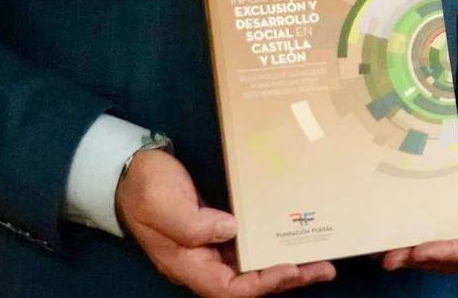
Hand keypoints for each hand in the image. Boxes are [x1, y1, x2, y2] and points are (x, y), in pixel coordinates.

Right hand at [117, 147, 334, 297]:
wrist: (132, 171)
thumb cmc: (146, 188)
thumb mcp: (163, 204)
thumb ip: (193, 223)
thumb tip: (230, 231)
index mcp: (187, 264)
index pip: (229, 288)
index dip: (262, 283)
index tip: (291, 268)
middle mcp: (203, 262)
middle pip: (249, 283)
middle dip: (288, 278)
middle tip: (324, 267)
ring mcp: (212, 249)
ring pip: (254, 267)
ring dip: (286, 265)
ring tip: (320, 257)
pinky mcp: (220, 232)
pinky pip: (251, 247)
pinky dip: (273, 246)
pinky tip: (294, 237)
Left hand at [380, 151, 457, 273]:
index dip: (450, 251)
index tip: (423, 249)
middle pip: (457, 260)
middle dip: (425, 259)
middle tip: (395, 256)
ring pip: (445, 260)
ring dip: (416, 259)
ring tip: (389, 256)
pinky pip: (440, 250)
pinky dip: (418, 250)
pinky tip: (396, 249)